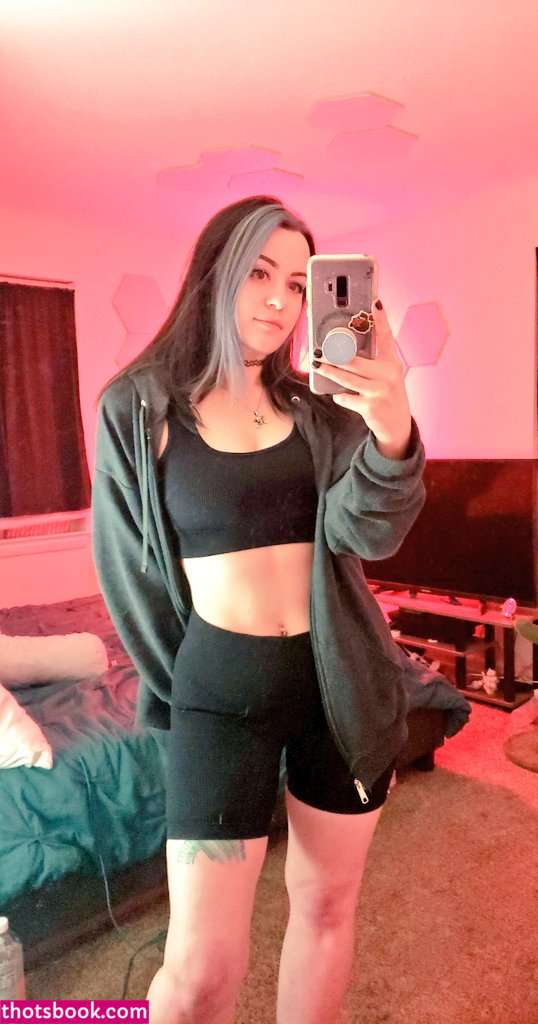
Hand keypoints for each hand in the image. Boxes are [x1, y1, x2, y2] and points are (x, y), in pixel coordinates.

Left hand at [313, 299, 411, 458]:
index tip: (374, 302)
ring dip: (330, 371)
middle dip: (335, 354)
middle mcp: (389, 374)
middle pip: (356, 359)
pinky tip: (338, 394)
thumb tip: (347, 346)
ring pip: (348, 377)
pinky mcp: (371, 406)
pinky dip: (340, 395)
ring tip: (318, 365)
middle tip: (320, 349)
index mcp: (392, 362)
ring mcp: (380, 391)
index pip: (386, 336)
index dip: (380, 319)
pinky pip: (347, 397)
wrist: (397, 425)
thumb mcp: (385, 374)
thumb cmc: (386, 394)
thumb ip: (372, 360)